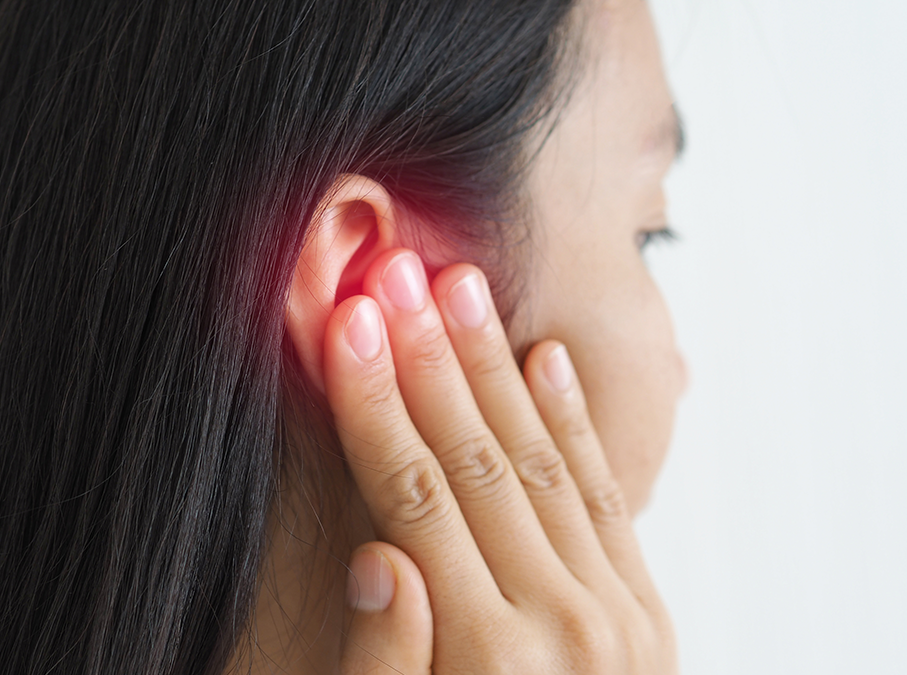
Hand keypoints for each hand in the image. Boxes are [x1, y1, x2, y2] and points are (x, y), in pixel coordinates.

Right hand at [325, 249, 676, 673]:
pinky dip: (571, 424)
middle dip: (428, 359)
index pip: (412, 496)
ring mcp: (618, 618)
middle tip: (396, 270)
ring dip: (496, 369)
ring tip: (460, 287)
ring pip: (541, 463)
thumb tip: (377, 556)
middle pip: (476, 461)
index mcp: (486, 658)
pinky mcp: (646, 616)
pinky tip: (544, 361)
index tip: (341, 319)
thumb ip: (385, 668)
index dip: (370, 402)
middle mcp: (563, 627)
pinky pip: (606, 497)